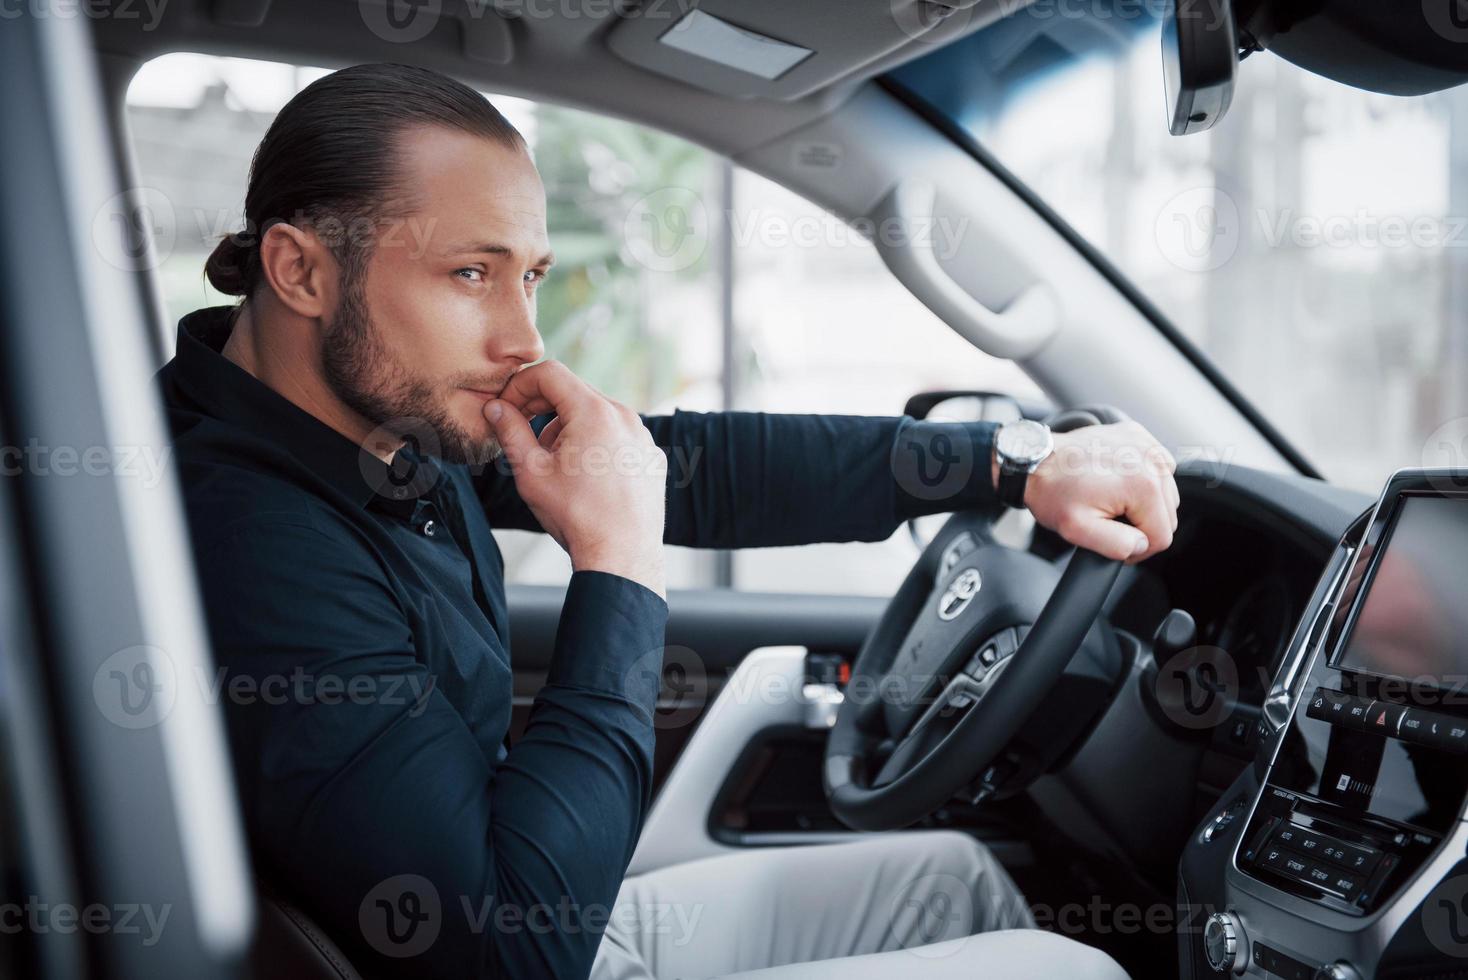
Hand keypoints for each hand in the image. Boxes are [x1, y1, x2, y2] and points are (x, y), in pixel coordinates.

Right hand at [482, 361, 666, 597]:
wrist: (622, 556)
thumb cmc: (576, 516)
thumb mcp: (531, 472)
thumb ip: (510, 431)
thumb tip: (495, 407)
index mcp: (594, 412)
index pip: (550, 373)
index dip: (520, 385)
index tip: (507, 408)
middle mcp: (625, 416)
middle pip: (574, 393)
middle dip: (543, 409)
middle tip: (522, 435)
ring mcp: (642, 437)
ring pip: (597, 416)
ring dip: (569, 430)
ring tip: (556, 467)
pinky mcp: (652, 458)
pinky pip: (619, 438)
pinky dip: (597, 446)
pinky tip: (586, 479)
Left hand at [1003, 420, 1178, 563]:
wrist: (1036, 459)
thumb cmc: (1053, 491)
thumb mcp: (1078, 529)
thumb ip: (1117, 545)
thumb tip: (1141, 545)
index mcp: (1143, 486)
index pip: (1162, 537)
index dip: (1138, 548)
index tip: (1115, 541)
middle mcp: (1152, 461)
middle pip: (1167, 515)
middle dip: (1141, 524)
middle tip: (1108, 519)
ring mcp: (1147, 445)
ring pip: (1165, 494)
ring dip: (1143, 503)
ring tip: (1110, 500)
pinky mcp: (1139, 436)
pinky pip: (1156, 470)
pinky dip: (1142, 480)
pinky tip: (1117, 482)